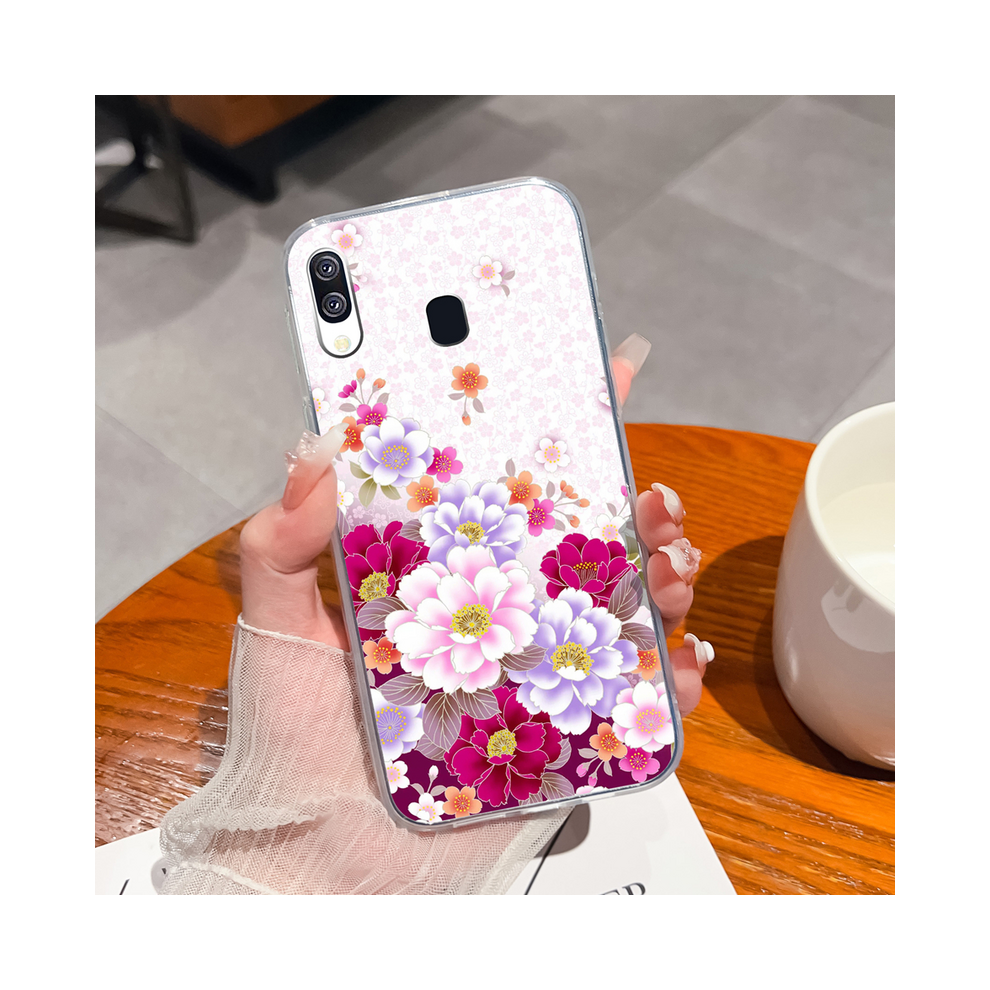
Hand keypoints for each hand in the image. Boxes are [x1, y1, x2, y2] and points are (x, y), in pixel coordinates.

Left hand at [239, 333, 712, 714]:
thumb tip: (311, 451)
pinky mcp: (565, 732)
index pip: (502, 487)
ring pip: (624, 603)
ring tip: (665, 566)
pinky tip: (676, 656)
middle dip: (630, 503)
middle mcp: (498, 611)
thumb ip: (281, 543)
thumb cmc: (299, 743)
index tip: (591, 378)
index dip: (549, 430)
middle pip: (582, 538)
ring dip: (664, 572)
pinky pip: (637, 696)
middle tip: (644, 493)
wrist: (324, 856)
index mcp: (441, 572)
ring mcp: (536, 668)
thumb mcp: (278, 629)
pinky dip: (672, 672)